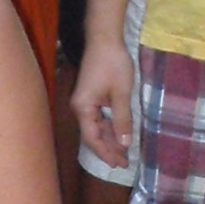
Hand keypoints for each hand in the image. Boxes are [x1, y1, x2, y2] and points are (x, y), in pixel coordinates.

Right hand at [71, 34, 134, 169]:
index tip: (119, 164)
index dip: (106, 153)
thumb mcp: (121, 93)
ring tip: (124, 153)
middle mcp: (80, 108)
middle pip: (93, 135)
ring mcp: (84, 102)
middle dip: (108, 150)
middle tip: (124, 163)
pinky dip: (109, 127)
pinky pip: (98, 118)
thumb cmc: (113, 64)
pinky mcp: (90, 96)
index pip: (92, 138)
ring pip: (96, 128)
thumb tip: (124, 144)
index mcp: (83, 108)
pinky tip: (119, 134)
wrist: (104, 39)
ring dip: (110, 139)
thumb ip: (122, 119)